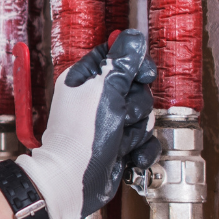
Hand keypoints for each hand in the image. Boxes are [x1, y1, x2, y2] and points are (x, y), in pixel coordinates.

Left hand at [16, 29, 160, 218]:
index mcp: (86, 79)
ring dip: (136, 132)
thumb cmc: (81, 138)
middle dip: (135, 107)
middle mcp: (96, 99)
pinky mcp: (119, 145)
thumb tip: (133, 37)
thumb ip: (122, 63)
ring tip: (117, 140)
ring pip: (144, 116)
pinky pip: (145, 141)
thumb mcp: (105, 91)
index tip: (140, 77)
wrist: (73, 181)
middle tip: (120, 117)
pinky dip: (140, 150)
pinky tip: (128, 156)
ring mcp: (109, 123)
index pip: (119, 57)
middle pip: (137, 89)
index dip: (135, 66)